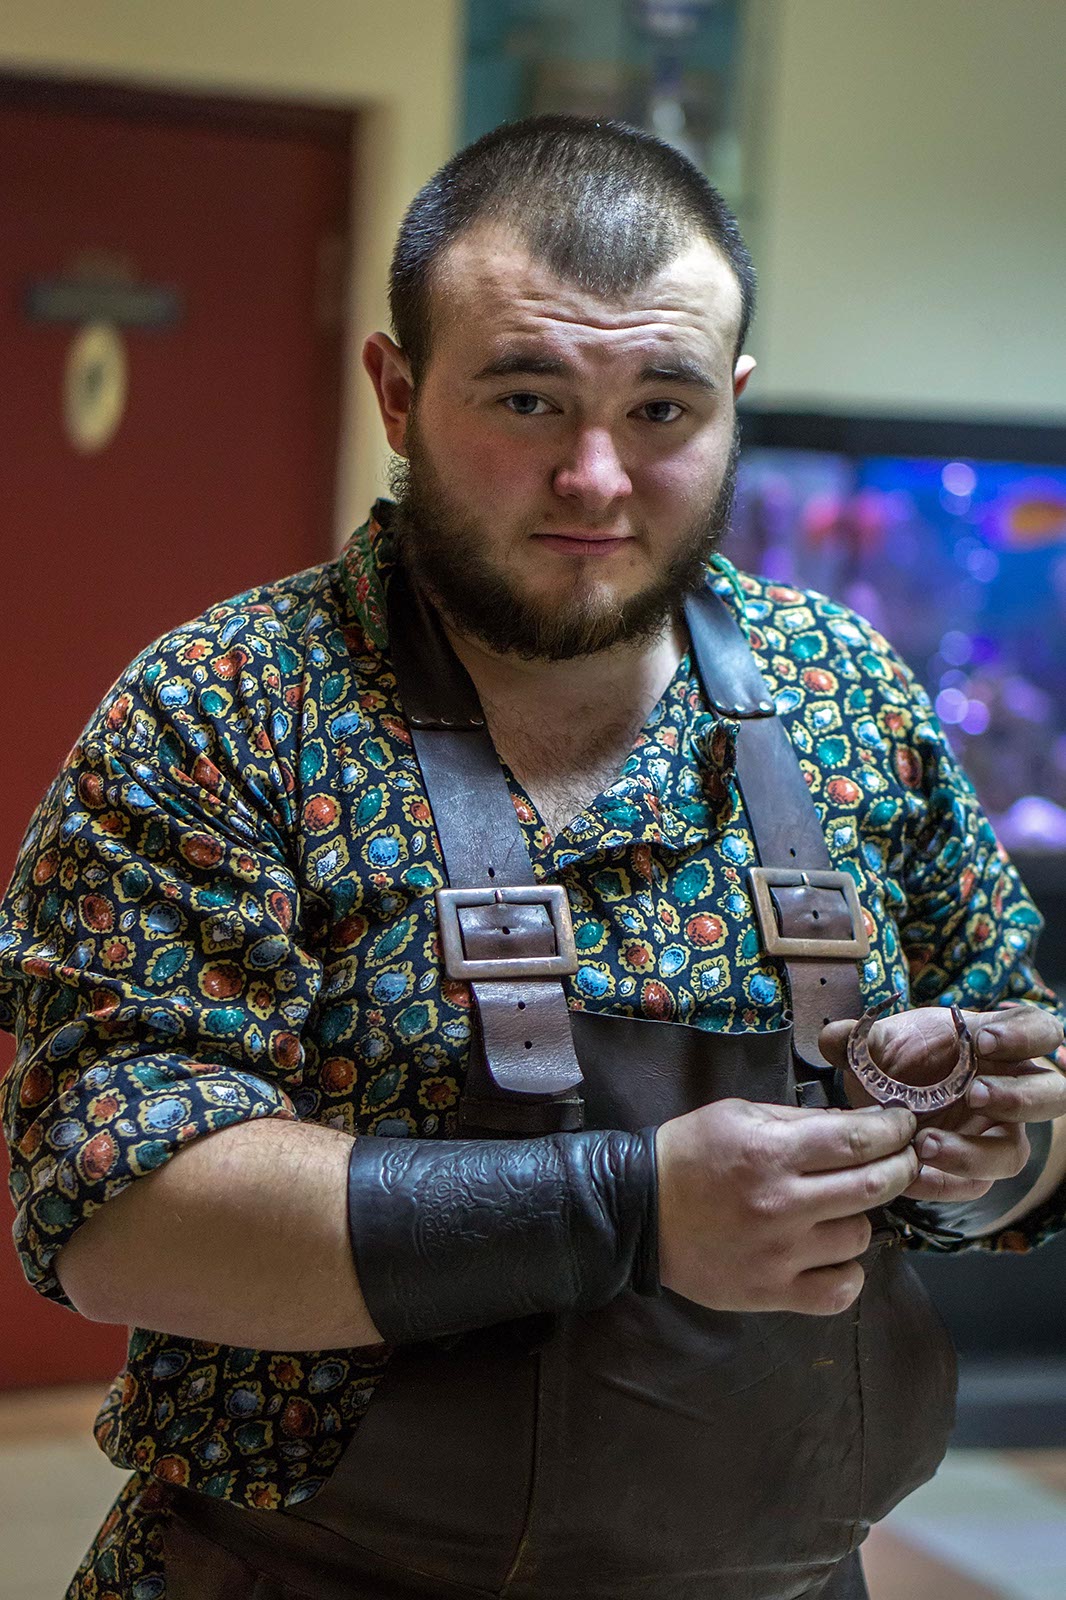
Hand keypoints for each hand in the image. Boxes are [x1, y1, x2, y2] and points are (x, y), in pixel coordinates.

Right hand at [655, 1098, 917, 1315]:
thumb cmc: (691, 1153)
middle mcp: (782, 1204)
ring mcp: (780, 1254)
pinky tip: (834, 1254)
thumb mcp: (740, 1114)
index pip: (857, 1139)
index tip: (904, 1126)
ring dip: (861, 1216)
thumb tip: (858, 1125)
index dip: (893, 1130)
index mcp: (772, 1152)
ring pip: (859, 1236)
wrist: (639, 1210)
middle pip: (872, 1187)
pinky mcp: (771, 1292)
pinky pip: (839, 1291)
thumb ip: (799, 1119)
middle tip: (902, 1159)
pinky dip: (847, 1272)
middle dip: (899, 1167)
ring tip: (843, 1206)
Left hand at [820, 1004, 1065, 1208]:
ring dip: (974, 1152)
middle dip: (1020, 1097)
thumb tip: (834, 1037)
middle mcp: (1013, 1090)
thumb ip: (860, 1038)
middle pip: (1053, 1094)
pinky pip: (975, 1186)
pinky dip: (943, 1183)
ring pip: (1015, 1153)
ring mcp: (1000, 1135)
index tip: (983, 1041)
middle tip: (976, 1094)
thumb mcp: (882, 1043)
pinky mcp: (978, 1172)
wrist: (890, 1103)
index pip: (1040, 1030)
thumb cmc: (903, 1062)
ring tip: (927, 1144)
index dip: (1022, 1035)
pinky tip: (911, 1174)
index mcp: (1001, 1045)